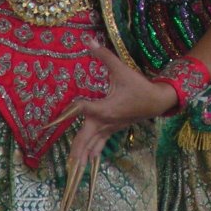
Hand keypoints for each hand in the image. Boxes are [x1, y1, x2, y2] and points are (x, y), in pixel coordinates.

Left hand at [67, 46, 176, 163]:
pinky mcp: (112, 130)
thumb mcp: (121, 69)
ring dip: (82, 155)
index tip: (53, 118)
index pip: (81, 108)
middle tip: (67, 163)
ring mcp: (109, 128)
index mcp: (105, 108)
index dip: (69, 109)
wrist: (156, 101)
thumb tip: (89, 40)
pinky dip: (92, 153)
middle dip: (75, 149)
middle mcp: (105, 121)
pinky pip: (100, 145)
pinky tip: (86, 163)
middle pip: (84, 137)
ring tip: (72, 169)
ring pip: (92, 144)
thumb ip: (104, 56)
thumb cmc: (138, 85)